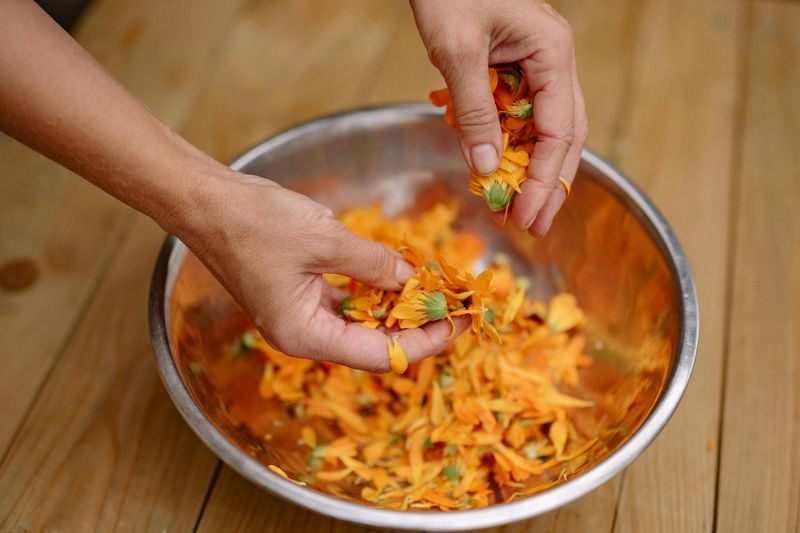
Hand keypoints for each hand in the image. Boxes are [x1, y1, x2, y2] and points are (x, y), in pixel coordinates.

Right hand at [176, 169, 467, 371]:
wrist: (206, 202)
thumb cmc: (256, 222)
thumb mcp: (325, 241)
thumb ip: (374, 265)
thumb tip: (413, 281)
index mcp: (305, 335)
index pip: (380, 353)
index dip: (425, 341)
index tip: (459, 321)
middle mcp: (303, 335)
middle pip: (374, 344)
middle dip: (416, 326)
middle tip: (455, 305)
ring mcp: (300, 317)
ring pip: (362, 325)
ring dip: (397, 309)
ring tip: (435, 292)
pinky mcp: (298, 296)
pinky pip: (346, 304)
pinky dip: (374, 294)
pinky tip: (398, 278)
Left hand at [411, 0, 587, 235]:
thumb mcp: (457, 52)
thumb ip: (474, 111)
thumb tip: (487, 169)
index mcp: (552, 52)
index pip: (560, 132)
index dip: (546, 181)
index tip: (529, 218)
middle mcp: (554, 61)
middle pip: (564, 137)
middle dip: (548, 184)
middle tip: (531, 226)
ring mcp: (538, 65)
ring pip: (545, 130)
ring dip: (529, 170)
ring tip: (513, 208)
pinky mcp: (516, 69)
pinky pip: (520, 116)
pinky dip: (508, 146)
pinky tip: (494, 170)